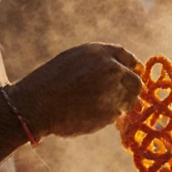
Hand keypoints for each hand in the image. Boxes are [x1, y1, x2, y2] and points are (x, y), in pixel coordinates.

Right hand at [5, 43, 141, 137]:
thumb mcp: (73, 60)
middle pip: (136, 82)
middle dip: (130, 91)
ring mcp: (113, 90)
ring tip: (95, 108)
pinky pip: (117, 116)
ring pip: (128, 101)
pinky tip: (88, 116)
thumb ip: (97, 63)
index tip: (132, 77)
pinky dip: (107, 118)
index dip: (131, 70)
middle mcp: (111, 68)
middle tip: (121, 100)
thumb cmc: (48, 83)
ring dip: (119, 106)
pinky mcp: (111, 112)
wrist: (35, 105)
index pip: (129, 59)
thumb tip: (120, 71)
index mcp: (100, 52)